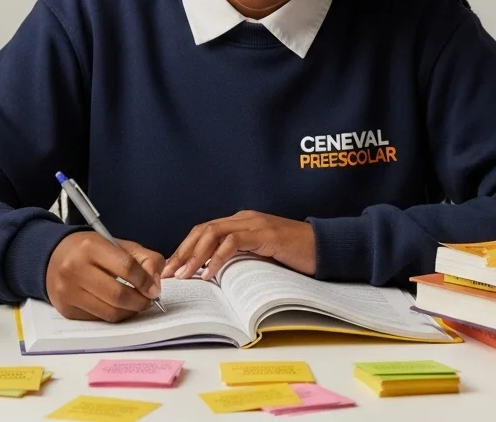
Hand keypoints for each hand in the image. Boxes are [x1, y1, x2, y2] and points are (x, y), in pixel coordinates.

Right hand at [45, 232, 164, 322]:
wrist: (52, 257)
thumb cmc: (89, 250)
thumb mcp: (116, 244)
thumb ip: (144, 258)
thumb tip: (155, 284)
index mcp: (90, 247)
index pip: (126, 267)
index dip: (146, 281)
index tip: (154, 289)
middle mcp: (75, 269)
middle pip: (118, 294)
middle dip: (140, 301)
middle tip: (148, 300)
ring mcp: (68, 291)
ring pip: (109, 312)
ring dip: (129, 312)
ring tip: (135, 304)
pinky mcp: (66, 308)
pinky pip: (98, 318)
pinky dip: (114, 315)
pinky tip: (117, 307)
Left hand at [161, 210, 315, 280]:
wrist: (326, 248)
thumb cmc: (296, 256)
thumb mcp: (261, 257)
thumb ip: (241, 259)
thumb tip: (213, 276)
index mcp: (241, 222)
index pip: (204, 231)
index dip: (185, 249)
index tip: (172, 269)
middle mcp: (244, 218)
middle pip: (203, 230)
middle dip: (183, 252)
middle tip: (169, 273)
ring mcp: (254, 223)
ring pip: (213, 234)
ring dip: (195, 256)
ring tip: (184, 275)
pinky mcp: (264, 233)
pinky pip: (233, 243)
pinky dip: (217, 258)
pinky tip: (209, 274)